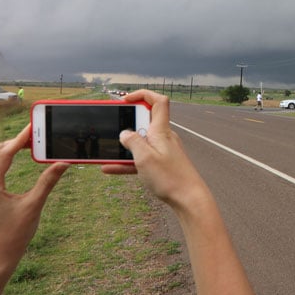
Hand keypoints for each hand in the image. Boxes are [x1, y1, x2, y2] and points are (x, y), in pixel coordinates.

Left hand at [0, 125, 68, 294]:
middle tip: (30, 138)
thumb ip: (47, 182)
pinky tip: (11, 164)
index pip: (3, 154)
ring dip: (2, 152)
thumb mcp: (33, 207)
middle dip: (9, 143)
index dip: (20, 139)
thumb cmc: (12, 237)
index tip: (33, 128)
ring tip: (22, 148)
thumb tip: (63, 163)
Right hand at [102, 90, 206, 209]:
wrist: (189, 200)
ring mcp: (163, 151)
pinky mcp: (162, 164)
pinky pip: (142, 158)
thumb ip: (132, 141)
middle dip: (127, 121)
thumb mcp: (145, 157)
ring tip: (104, 150)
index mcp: (162, 130)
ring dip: (124, 145)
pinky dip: (127, 162)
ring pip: (140, 142)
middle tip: (110, 126)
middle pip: (145, 120)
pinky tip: (109, 169)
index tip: (124, 100)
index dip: (142, 94)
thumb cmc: (170, 178)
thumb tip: (124, 133)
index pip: (158, 101)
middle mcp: (164, 137)